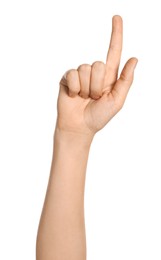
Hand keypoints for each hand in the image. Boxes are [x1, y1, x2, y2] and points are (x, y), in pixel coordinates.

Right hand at [56, 15, 137, 136]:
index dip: (116, 35)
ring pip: (85, 69)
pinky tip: (74, 95)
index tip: (116, 18)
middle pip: (98, 64)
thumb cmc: (99, 116)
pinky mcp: (69, 78)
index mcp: (109, 77)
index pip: (113, 52)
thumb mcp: (117, 101)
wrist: (79, 127)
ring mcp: (81, 75)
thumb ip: (125, 80)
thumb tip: (134, 58)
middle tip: (94, 97)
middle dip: (97, 85)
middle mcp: (95, 73)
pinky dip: (75, 88)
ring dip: (86, 88)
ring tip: (84, 98)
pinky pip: (73, 74)